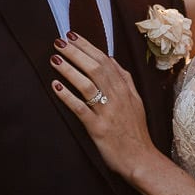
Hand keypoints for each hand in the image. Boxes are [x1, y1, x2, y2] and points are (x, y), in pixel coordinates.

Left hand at [49, 32, 156, 178]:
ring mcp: (108, 112)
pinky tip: (55, 87)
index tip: (72, 36)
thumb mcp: (135, 100)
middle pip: (95, 68)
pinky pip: (81, 109)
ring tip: (54, 59)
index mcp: (125, 89)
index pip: (105, 61)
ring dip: (70, 70)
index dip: (87, 47)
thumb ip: (123, 79)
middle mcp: (117, 97)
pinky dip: (68, 97)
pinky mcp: (99, 128)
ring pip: (87, 85)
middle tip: (58, 42)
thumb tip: (111, 59)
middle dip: (75, 53)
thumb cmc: (135, 130)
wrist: (141, 158)